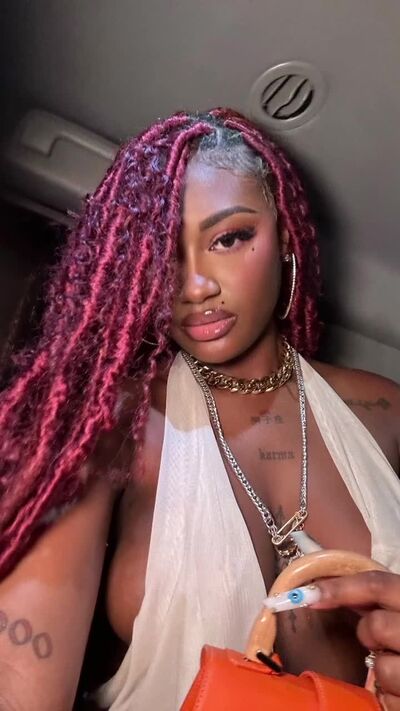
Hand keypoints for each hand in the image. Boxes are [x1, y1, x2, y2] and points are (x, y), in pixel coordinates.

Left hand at [312, 571, 399, 709]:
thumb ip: (384, 600)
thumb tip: (325, 592)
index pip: (378, 584)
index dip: (340, 588)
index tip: (309, 595)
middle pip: (375, 626)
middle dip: (370, 633)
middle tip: (383, 639)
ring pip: (380, 667)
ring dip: (383, 670)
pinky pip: (387, 699)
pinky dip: (391, 698)